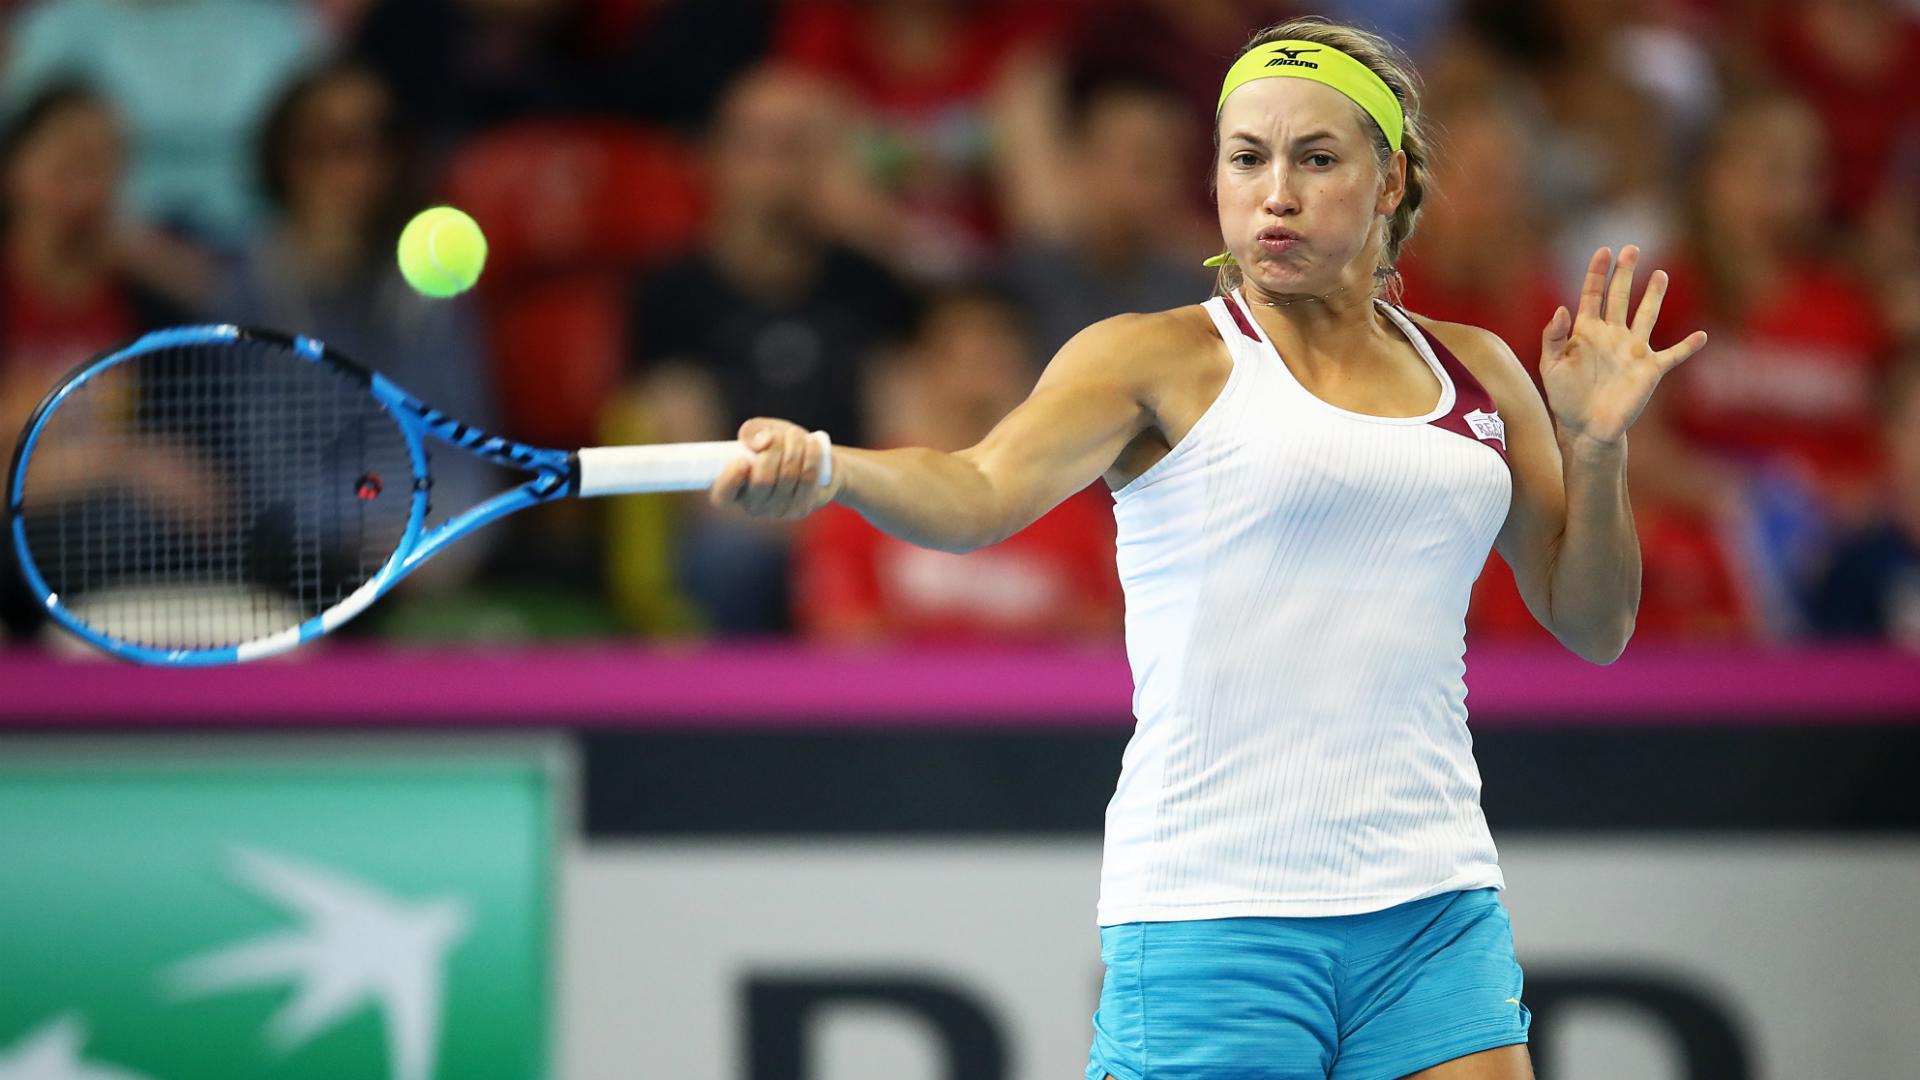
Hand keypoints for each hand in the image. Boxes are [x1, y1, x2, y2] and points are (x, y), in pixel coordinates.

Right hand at [709, 417, 841, 518]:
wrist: (815, 461)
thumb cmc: (780, 447)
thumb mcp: (762, 433)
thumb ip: (753, 432)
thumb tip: (761, 442)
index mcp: (733, 490)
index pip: (723, 495)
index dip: (731, 479)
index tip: (742, 460)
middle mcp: (753, 506)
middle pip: (763, 480)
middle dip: (773, 449)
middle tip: (779, 435)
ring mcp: (778, 511)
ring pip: (787, 475)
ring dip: (794, 447)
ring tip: (795, 434)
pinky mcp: (801, 509)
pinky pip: (807, 478)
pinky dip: (811, 455)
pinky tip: (811, 442)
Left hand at [1540, 246, 1708, 448]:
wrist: (1585, 428)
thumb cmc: (1564, 398)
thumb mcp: (1550, 367)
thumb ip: (1553, 338)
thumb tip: (1562, 309)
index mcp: (1586, 332)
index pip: (1593, 295)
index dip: (1598, 273)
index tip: (1604, 251)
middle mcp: (1612, 335)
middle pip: (1620, 297)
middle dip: (1625, 273)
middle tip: (1632, 249)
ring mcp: (1633, 350)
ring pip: (1647, 316)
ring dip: (1654, 296)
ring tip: (1660, 274)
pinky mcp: (1650, 370)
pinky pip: (1673, 355)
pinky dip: (1688, 347)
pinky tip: (1702, 336)